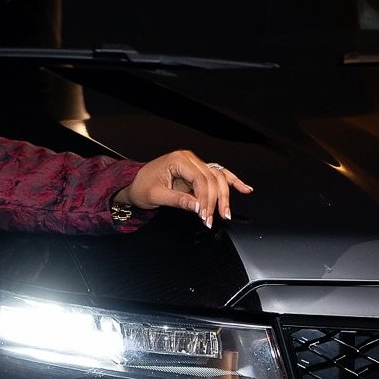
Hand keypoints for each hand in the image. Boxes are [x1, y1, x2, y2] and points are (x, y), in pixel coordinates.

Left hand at [126, 150, 252, 228]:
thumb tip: (197, 206)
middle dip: (215, 200)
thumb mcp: (156, 196)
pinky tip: (244, 188)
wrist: (134, 184)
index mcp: (178, 160)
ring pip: (218, 178)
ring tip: (226, 212)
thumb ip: (178, 200)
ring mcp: (195, 164)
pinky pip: (218, 175)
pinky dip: (232, 182)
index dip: (205, 198)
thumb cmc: (141, 187)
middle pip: (212, 178)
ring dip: (225, 195)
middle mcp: (189, 159)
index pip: (200, 179)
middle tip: (212, 219)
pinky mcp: (197, 172)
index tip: (204, 214)